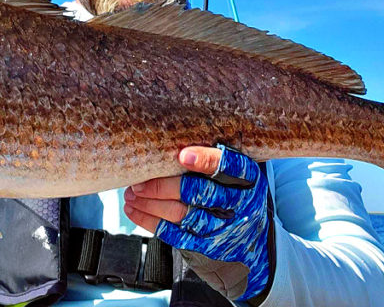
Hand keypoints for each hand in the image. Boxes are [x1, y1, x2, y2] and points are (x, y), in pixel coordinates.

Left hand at [123, 144, 272, 302]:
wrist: (251, 238)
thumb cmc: (233, 192)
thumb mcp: (236, 172)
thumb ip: (211, 156)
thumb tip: (168, 137)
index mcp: (247, 178)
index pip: (230, 166)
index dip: (207, 161)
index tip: (183, 155)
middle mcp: (238, 202)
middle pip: (199, 193)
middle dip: (163, 186)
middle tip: (139, 181)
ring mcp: (223, 226)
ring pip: (182, 214)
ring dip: (151, 204)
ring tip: (132, 193)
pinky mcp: (208, 245)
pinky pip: (176, 235)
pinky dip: (151, 222)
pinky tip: (135, 211)